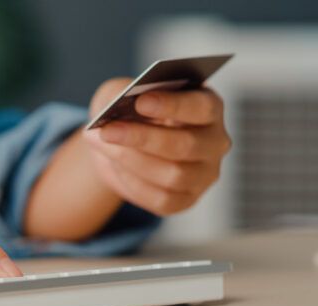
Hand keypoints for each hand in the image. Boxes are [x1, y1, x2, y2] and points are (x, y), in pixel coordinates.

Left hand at [82, 78, 231, 214]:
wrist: (120, 144)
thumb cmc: (128, 112)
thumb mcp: (119, 93)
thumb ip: (120, 95)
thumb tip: (114, 110)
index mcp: (208, 106)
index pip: (201, 107)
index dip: (173, 105)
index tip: (142, 101)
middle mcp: (214, 142)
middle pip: (187, 144)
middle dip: (143, 138)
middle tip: (108, 130)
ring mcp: (204, 174)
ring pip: (174, 175)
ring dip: (132, 161)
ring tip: (102, 146)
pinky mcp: (187, 199)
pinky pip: (163, 199)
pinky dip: (134, 183)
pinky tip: (116, 167)